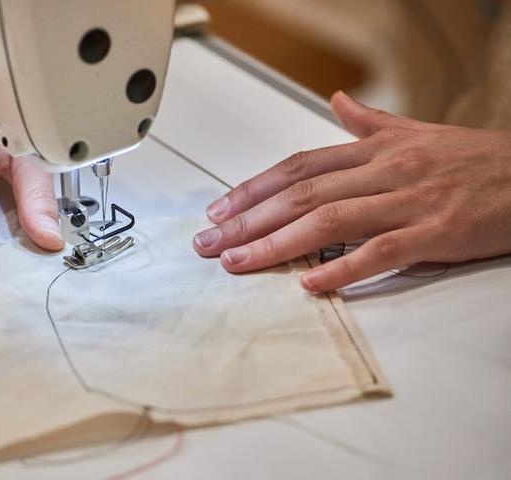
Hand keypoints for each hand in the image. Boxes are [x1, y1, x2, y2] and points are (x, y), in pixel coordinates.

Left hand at [193, 91, 510, 291]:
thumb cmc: (474, 160)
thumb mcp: (417, 132)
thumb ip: (370, 123)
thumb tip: (338, 103)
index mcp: (375, 150)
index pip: (299, 167)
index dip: (254, 188)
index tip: (220, 208)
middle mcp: (384, 171)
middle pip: (300, 194)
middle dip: (248, 219)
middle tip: (210, 242)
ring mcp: (407, 202)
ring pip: (328, 221)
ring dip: (276, 243)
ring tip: (238, 261)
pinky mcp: (434, 233)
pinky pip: (379, 252)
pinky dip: (341, 269)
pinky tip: (308, 284)